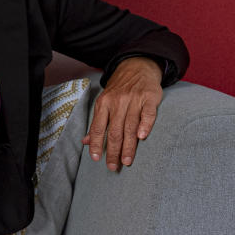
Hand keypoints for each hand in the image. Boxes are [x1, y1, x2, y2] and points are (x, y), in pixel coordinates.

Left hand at [83, 56, 163, 170]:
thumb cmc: (119, 90)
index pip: (97, 128)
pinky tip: (142, 137)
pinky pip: (148, 113)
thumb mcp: (104, 102)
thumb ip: (97, 123)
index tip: (96, 159)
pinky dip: (145, 125)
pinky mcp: (149, 98)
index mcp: (103, 104)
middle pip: (113, 131)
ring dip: (128, 146)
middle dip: (112, 151)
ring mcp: (134, 100)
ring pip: (129, 126)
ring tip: (127, 161)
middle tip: (113, 166)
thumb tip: (85, 142)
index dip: (96, 144)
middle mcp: (117, 102)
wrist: (137, 67)